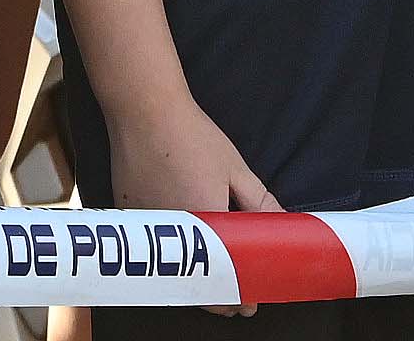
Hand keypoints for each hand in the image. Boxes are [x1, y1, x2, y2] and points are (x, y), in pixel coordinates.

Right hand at [102, 93, 280, 315]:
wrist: (145, 109)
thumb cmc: (193, 135)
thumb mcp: (237, 169)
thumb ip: (261, 204)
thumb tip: (284, 227)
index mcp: (205, 222)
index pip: (225, 277)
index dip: (241, 295)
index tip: (251, 303)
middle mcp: (171, 232)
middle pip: (196, 285)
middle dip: (218, 298)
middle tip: (237, 300)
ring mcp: (146, 226)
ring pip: (172, 271)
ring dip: (194, 282)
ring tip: (215, 281)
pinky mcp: (129, 216)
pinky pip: (151, 249)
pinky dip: (169, 258)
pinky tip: (184, 254)